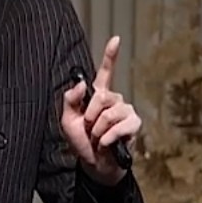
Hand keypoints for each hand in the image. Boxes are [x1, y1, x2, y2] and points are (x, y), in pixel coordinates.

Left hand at [60, 35, 140, 185]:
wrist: (93, 164)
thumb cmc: (82, 141)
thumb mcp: (67, 121)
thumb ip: (70, 100)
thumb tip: (81, 83)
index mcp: (98, 95)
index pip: (106, 72)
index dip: (110, 55)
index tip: (116, 39)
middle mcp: (115, 100)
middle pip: (102, 96)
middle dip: (89, 116)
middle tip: (88, 128)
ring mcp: (126, 111)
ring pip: (109, 114)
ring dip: (97, 130)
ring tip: (97, 138)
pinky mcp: (134, 125)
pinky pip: (118, 127)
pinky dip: (107, 138)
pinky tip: (105, 144)